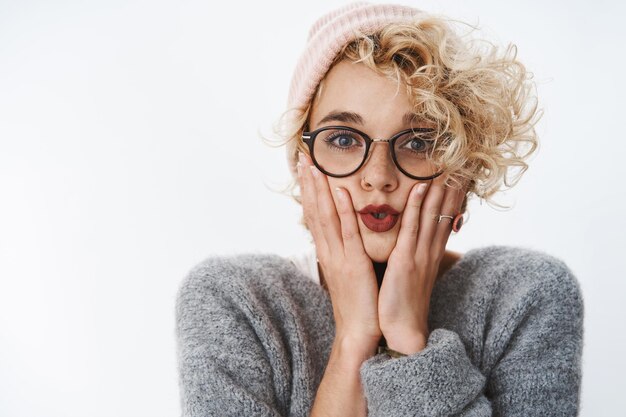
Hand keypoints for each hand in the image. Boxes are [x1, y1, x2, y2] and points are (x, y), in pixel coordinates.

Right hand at [298, 152, 381, 352]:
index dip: (309, 191)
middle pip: (314, 211)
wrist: (358, 332)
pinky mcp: (353, 265)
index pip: (315, 215)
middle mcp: (329, 251)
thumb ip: (345, 251)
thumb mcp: (348, 273)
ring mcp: (339, 257)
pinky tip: (338, 192)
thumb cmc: (358, 303)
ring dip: (319, 190)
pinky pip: (347, 234)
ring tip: (314, 166)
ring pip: (326, 218)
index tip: (306, 169)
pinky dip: (341, 212)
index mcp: (328, 252)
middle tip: (303, 157)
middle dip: (309, 183)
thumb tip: (344, 235)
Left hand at [378, 175, 465, 353]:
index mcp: (431, 253)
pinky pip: (413, 227)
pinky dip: (417, 205)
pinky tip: (423, 186)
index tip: (461, 172)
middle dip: (454, 184)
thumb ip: (414, 255)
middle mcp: (430, 250)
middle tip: (465, 159)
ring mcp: (420, 253)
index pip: (446, 217)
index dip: (454, 194)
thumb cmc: (403, 303)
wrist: (403, 330)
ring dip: (441, 187)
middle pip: (445, 211)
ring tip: (449, 162)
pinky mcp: (406, 260)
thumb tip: (414, 242)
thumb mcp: (412, 275)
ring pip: (433, 214)